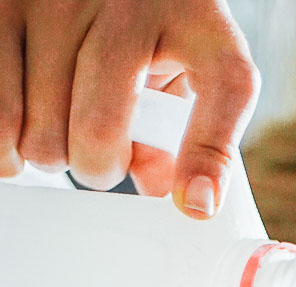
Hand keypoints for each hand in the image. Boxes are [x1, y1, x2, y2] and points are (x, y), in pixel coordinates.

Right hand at [0, 0, 258, 215]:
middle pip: (97, 134)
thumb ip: (195, 138)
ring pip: (41, 135)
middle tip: (100, 149)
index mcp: (197, 19)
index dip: (206, 154)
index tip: (193, 205)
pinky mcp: (6, 6)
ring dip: (49, 152)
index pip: (223, 85)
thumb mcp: (188, 73)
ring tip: (61, 128)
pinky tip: (20, 135)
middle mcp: (129, 0)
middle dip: (98, 166)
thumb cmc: (153, 36)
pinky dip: (6, 146)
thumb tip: (187, 201)